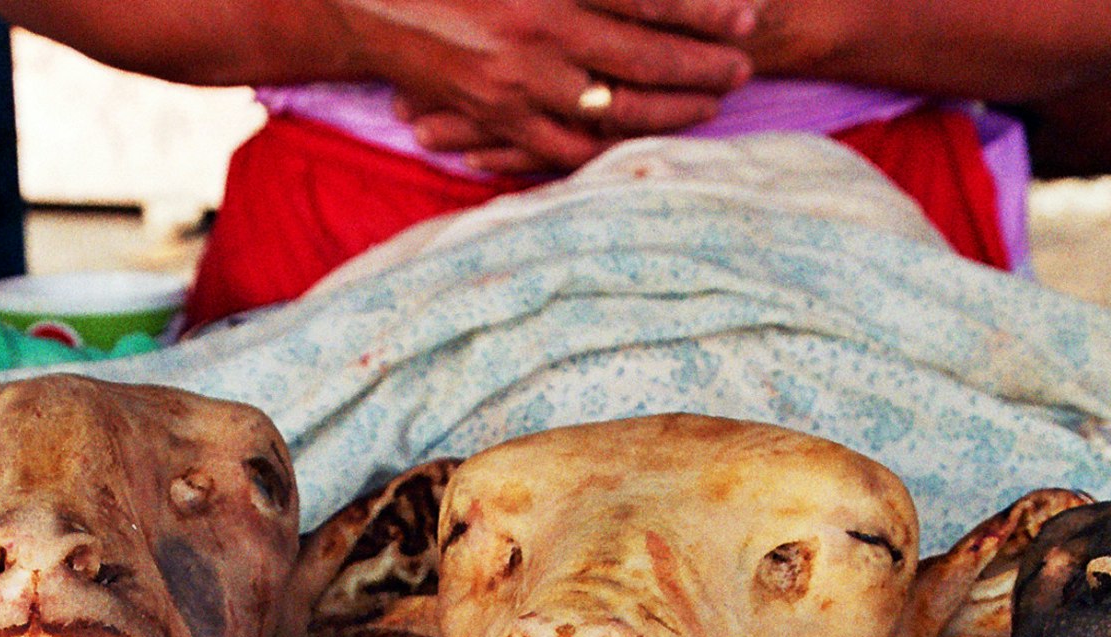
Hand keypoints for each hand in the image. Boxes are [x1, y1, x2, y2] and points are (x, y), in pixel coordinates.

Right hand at [327, 0, 757, 174]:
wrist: (364, 0)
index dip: (703, 10)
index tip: (747, 18)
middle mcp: (540, 32)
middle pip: (644, 58)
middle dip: (701, 66)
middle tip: (743, 68)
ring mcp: (517, 81)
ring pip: (614, 108)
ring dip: (668, 112)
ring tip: (707, 107)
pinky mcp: (493, 114)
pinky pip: (561, 146)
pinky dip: (605, 148)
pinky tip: (640, 145)